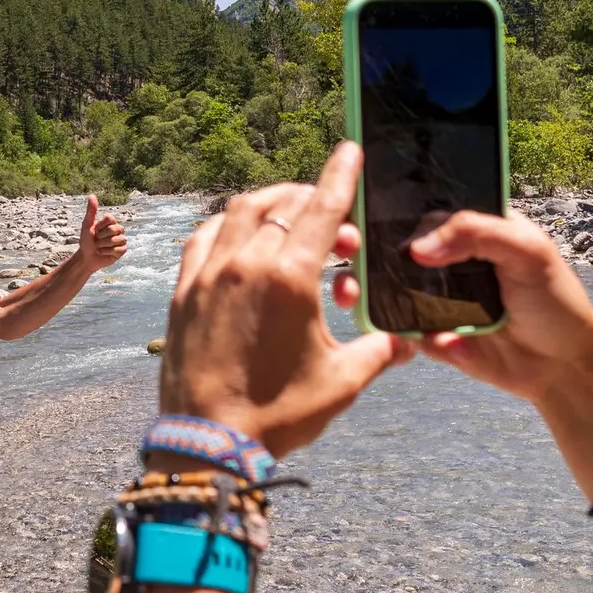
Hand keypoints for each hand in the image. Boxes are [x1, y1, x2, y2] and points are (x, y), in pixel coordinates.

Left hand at [77, 195, 128, 268]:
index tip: (95, 230)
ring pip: (117, 240)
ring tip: (100, 248)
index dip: (100, 226)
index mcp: (110, 222)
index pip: (110, 218)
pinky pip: (119, 250)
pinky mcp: (122, 250)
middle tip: (96, 241)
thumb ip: (91, 211)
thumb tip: (92, 195)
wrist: (87, 257)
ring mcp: (121, 239)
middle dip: (101, 237)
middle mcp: (118, 229)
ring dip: (104, 246)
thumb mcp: (86, 225)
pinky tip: (105, 253)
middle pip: (114, 229)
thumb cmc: (86, 240)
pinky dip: (108, 253)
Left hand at [159, 142, 412, 458]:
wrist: (208, 442)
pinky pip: (203, 237)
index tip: (350, 149)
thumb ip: (379, 351)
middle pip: (281, 204)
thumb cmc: (278, 413)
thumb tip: (409, 342)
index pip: (321, 208)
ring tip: (290, 217)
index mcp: (289, 278)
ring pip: (239, 212)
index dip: (340, 175)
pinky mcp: (183, 291)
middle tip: (333, 220)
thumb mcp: (342, 381)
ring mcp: (208, 274)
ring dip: (269, 204)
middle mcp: (245, 264)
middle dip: (311, 199)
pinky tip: (239, 238)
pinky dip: (227, 226)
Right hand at [336, 210, 592, 405]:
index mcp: (467, 228)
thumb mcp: (526, 250)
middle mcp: (445, 260)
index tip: (360, 204)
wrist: (564, 366)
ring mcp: (434, 297)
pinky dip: (394, 329)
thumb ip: (475, 232)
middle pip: (393, 247)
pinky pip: (401, 329)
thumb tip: (417, 248)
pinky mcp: (429, 334)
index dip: (391, 205)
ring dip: (366, 289)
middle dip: (364, 247)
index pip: (421, 207)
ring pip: (387, 289)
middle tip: (345, 248)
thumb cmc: (554, 298)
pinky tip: (388, 323)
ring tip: (351, 291)